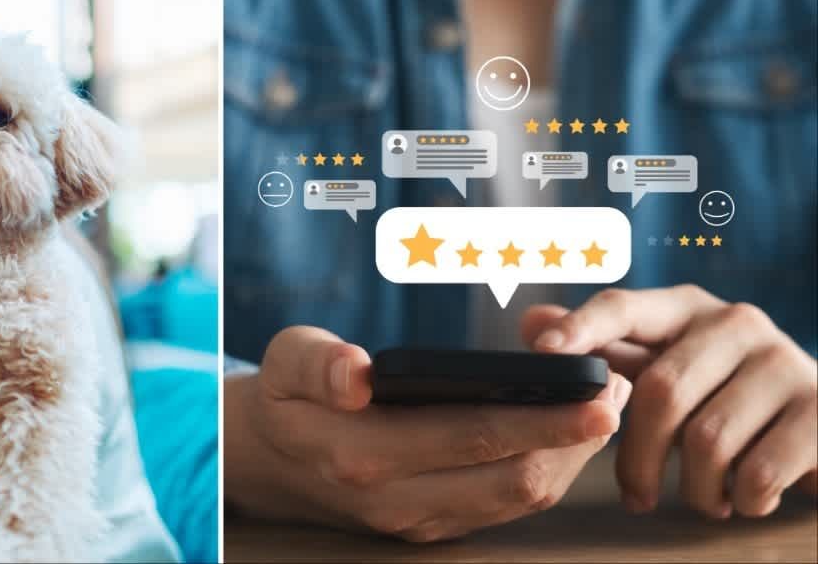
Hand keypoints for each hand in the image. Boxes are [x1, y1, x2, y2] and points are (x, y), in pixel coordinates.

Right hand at [224, 326, 631, 541]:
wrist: (269, 461)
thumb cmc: (288, 397)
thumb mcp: (285, 361)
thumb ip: (319, 363)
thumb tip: (357, 374)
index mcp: (362, 452)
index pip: (473, 437)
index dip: (545, 417)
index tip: (595, 389)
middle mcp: (397, 499)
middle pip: (515, 478)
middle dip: (577, 438)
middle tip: (617, 390)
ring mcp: (419, 520)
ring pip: (521, 499)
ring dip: (571, 457)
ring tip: (603, 405)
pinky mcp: (434, 525)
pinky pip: (507, 506)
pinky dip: (547, 469)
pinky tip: (566, 433)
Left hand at [524, 285, 817, 518]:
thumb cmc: (728, 397)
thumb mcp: (666, 368)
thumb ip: (605, 350)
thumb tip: (531, 320)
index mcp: (687, 309)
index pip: (624, 307)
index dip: (581, 329)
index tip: (543, 353)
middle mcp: (737, 322)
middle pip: (660, 390)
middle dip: (638, 457)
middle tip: (637, 497)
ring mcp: (784, 361)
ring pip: (708, 438)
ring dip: (695, 488)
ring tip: (703, 499)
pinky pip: (758, 469)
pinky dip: (741, 499)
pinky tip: (743, 499)